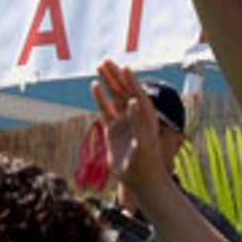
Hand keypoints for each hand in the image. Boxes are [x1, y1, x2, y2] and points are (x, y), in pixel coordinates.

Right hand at [93, 61, 173, 197]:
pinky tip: (94, 86)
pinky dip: (100, 98)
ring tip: (100, 67)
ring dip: (108, 82)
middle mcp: (135, 116)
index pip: (138, 94)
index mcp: (146, 117)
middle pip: (124, 91)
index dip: (131, 81)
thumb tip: (133, 101)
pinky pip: (105, 110)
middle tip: (105, 61)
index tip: (123, 68)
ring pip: (114, 97)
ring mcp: (124, 122)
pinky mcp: (113, 131)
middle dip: (116, 76)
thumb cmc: (147, 163)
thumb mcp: (144, 143)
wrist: (140, 180)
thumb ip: (139, 122)